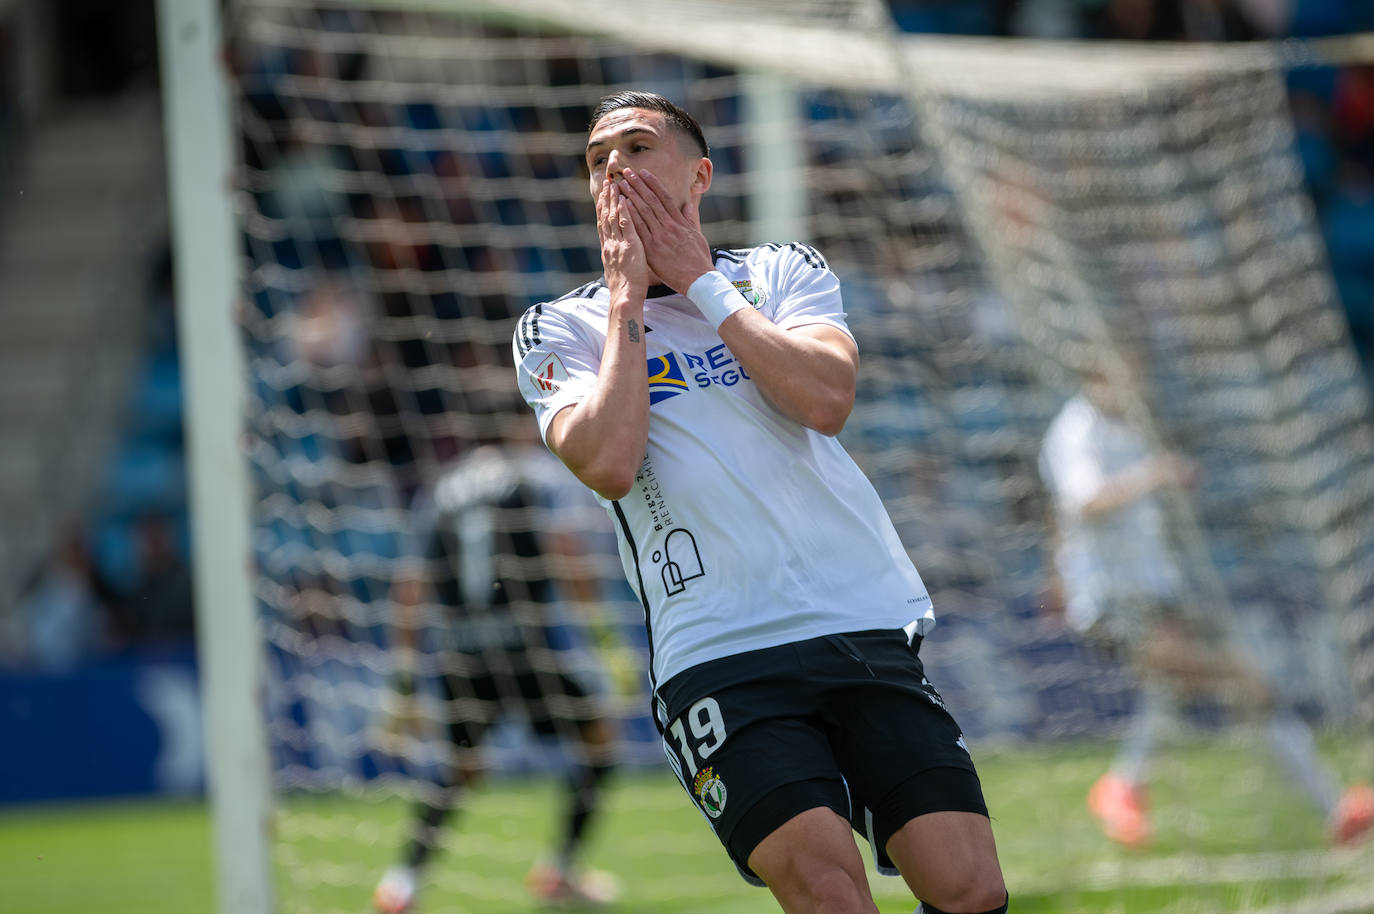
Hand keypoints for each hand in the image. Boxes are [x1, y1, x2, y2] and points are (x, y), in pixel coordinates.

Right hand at [596, 179, 648, 297]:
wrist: (625, 298)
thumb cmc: (625, 288)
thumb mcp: (617, 270)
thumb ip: (617, 258)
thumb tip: (616, 255)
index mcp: (607, 249)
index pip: (603, 224)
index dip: (602, 208)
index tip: (603, 195)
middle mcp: (610, 244)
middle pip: (605, 217)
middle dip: (606, 199)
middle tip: (607, 183)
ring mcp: (618, 245)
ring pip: (614, 218)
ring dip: (614, 200)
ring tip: (615, 185)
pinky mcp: (629, 247)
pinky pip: (626, 226)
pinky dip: (625, 212)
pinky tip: (625, 200)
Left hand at [617, 168, 713, 293]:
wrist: (698, 279)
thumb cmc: (698, 259)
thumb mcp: (697, 234)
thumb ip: (690, 217)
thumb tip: (689, 201)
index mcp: (679, 222)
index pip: (664, 197)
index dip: (653, 183)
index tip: (643, 172)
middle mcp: (669, 226)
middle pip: (651, 200)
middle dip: (638, 185)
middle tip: (626, 173)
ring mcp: (660, 237)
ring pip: (643, 211)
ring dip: (631, 196)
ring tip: (620, 184)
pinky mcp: (652, 249)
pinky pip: (639, 229)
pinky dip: (630, 216)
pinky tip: (622, 206)